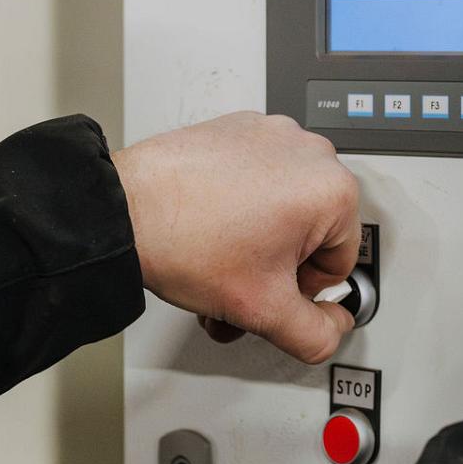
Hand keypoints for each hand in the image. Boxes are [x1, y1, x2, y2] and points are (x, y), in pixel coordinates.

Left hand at [113, 112, 360, 362]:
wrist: (124, 210)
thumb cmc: (186, 240)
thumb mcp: (264, 310)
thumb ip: (315, 335)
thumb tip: (332, 330)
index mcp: (332, 190)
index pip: (338, 266)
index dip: (300, 292)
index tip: (268, 291)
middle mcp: (309, 152)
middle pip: (309, 236)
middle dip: (274, 270)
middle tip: (239, 282)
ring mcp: (271, 134)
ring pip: (282, 209)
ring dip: (256, 243)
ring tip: (218, 259)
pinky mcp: (238, 128)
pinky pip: (257, 178)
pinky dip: (239, 206)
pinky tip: (210, 227)